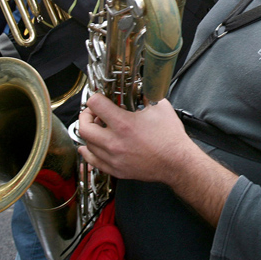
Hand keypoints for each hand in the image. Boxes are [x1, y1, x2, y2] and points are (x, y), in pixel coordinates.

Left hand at [77, 95, 193, 183]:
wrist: (177, 162)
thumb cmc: (171, 138)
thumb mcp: (160, 107)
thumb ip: (145, 96)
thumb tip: (138, 90)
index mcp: (124, 124)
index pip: (95, 104)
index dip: (96, 97)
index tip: (99, 99)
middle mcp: (114, 142)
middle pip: (84, 127)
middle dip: (86, 115)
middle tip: (93, 112)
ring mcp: (114, 158)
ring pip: (87, 144)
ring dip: (90, 133)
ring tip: (98, 128)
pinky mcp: (116, 169)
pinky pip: (93, 161)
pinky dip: (88, 152)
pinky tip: (89, 146)